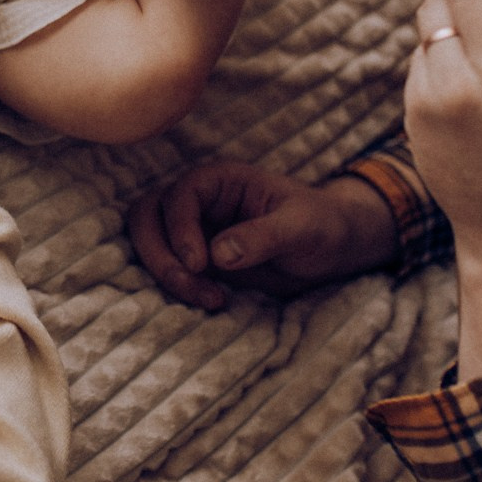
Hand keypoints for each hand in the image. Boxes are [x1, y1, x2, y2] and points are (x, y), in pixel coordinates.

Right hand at [127, 165, 396, 309]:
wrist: (335, 249)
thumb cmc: (324, 225)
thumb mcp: (303, 227)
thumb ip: (263, 236)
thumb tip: (217, 254)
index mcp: (221, 181)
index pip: (179, 195)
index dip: (179, 228)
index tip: (199, 263)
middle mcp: (199, 202)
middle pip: (147, 216)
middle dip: (159, 254)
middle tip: (191, 284)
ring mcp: (193, 230)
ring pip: (149, 243)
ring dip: (166, 273)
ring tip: (207, 298)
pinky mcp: (196, 259)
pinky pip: (169, 269)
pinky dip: (177, 287)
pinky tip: (211, 301)